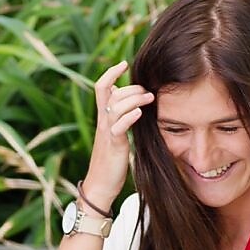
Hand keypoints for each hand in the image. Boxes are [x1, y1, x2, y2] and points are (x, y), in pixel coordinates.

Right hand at [82, 61, 153, 208]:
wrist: (100, 185)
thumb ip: (121, 119)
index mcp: (103, 117)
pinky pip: (119, 127)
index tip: (124, 63)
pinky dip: (129, 117)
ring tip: (149, 98)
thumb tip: (132, 105)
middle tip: (147, 91)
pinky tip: (140, 113)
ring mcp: (107, 133)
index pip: (101, 87)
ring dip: (133, 98)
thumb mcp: (115, 135)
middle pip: (111, 93)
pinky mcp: (114, 146)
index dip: (110, 73)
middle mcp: (103, 121)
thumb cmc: (110, 161)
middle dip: (130, 87)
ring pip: (115, 106)